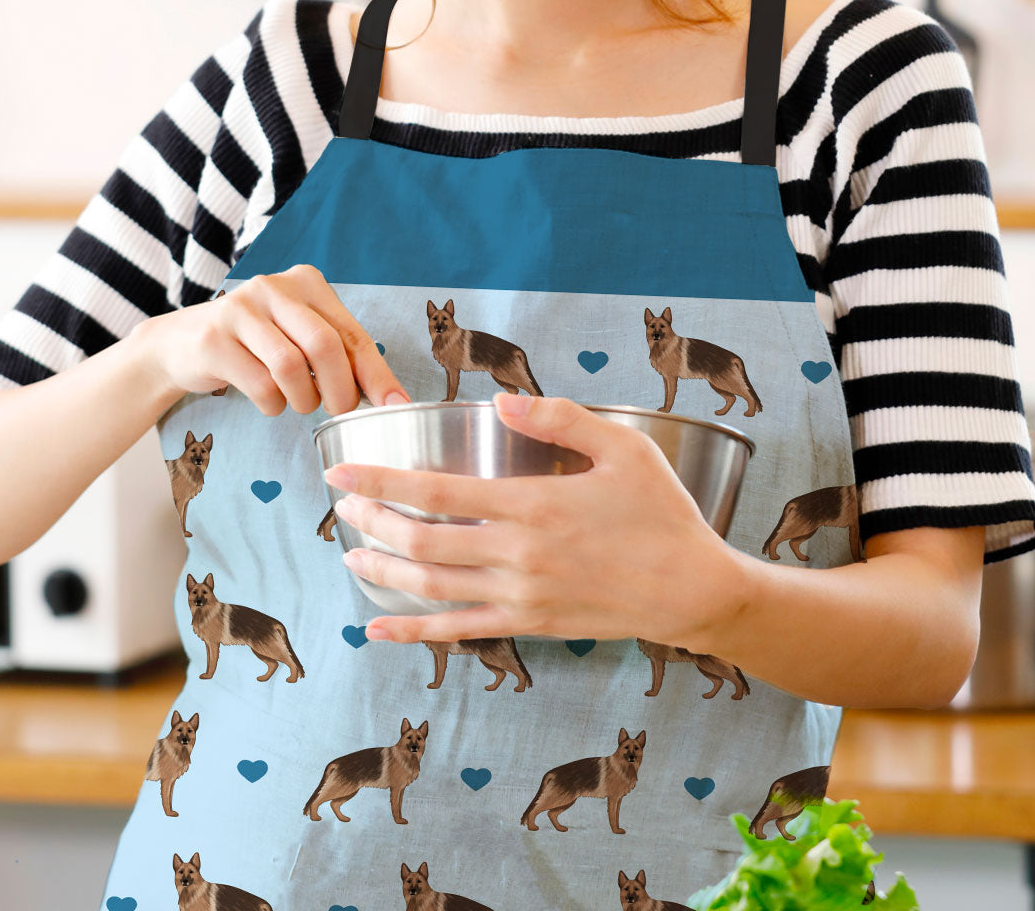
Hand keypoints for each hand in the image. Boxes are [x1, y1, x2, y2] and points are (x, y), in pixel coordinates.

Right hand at [131, 265, 410, 416]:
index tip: (396, 406)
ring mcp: (240, 309)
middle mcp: (274, 287)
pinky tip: (269, 401)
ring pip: (291, 367)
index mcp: (306, 283)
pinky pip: (260, 385)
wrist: (181, 344)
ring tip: (299, 404)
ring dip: (303, 400)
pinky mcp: (214, 339)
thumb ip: (340, 355)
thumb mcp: (299, 337)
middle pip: (325, 346)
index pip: (352, 333)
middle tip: (338, 412)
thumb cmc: (256, 345)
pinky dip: (273, 405)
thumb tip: (392, 397)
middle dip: (340, 391)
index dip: (377, 374)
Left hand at [323, 391, 735, 646]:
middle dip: (372, 522)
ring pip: (432, 587)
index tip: (342, 472)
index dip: (382, 481)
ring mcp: (520, 596)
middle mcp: (518, 554)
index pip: (437, 491)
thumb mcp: (624, 448)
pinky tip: (379, 631)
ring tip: (350, 555)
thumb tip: (501, 401)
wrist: (693, 590)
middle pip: (422, 541)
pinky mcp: (529, 625)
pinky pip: (459, 631)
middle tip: (341, 507)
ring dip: (384, 572)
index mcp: (534, 504)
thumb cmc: (662, 513)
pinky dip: (414, 633)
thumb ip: (560, 418)